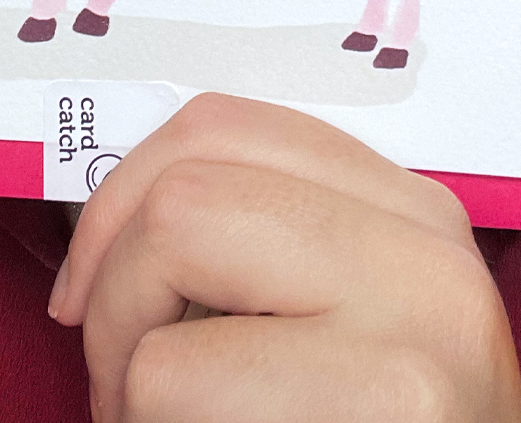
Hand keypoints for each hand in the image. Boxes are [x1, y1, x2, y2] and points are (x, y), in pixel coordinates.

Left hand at [48, 92, 520, 421]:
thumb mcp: (333, 337)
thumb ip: (262, 255)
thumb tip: (109, 212)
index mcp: (414, 218)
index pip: (224, 125)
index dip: (121, 197)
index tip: (91, 287)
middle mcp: (429, 252)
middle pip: (184, 187)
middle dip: (114, 289)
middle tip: (126, 389)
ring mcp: (418, 327)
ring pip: (170, 251)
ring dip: (125, 369)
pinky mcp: (388, 402)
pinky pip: (172, 382)